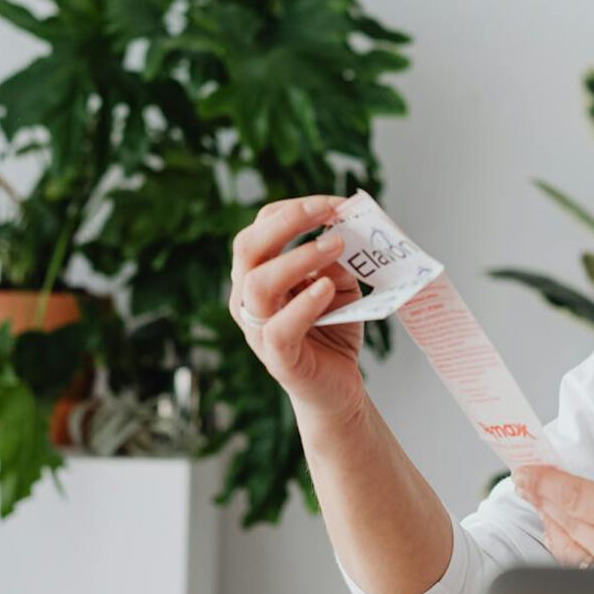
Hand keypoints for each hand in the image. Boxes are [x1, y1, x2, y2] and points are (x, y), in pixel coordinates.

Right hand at [230, 195, 367, 420]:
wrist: (338, 389)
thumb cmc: (333, 331)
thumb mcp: (339, 283)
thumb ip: (337, 258)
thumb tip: (347, 226)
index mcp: (258, 273)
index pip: (261, 227)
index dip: (296, 208)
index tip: (336, 203)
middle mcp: (248, 298)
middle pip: (247, 247)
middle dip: (287, 221)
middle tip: (327, 211)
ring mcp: (257, 329)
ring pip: (258, 284)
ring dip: (299, 257)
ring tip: (336, 245)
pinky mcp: (277, 358)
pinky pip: (278, 328)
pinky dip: (303, 304)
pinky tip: (327, 288)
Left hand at [512, 463, 593, 567]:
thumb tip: (572, 496)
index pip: (574, 497)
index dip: (544, 482)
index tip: (525, 472)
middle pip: (564, 522)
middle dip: (543, 501)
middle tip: (527, 484)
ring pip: (566, 550)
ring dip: (553, 526)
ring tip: (545, 507)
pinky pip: (580, 572)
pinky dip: (569, 551)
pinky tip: (566, 537)